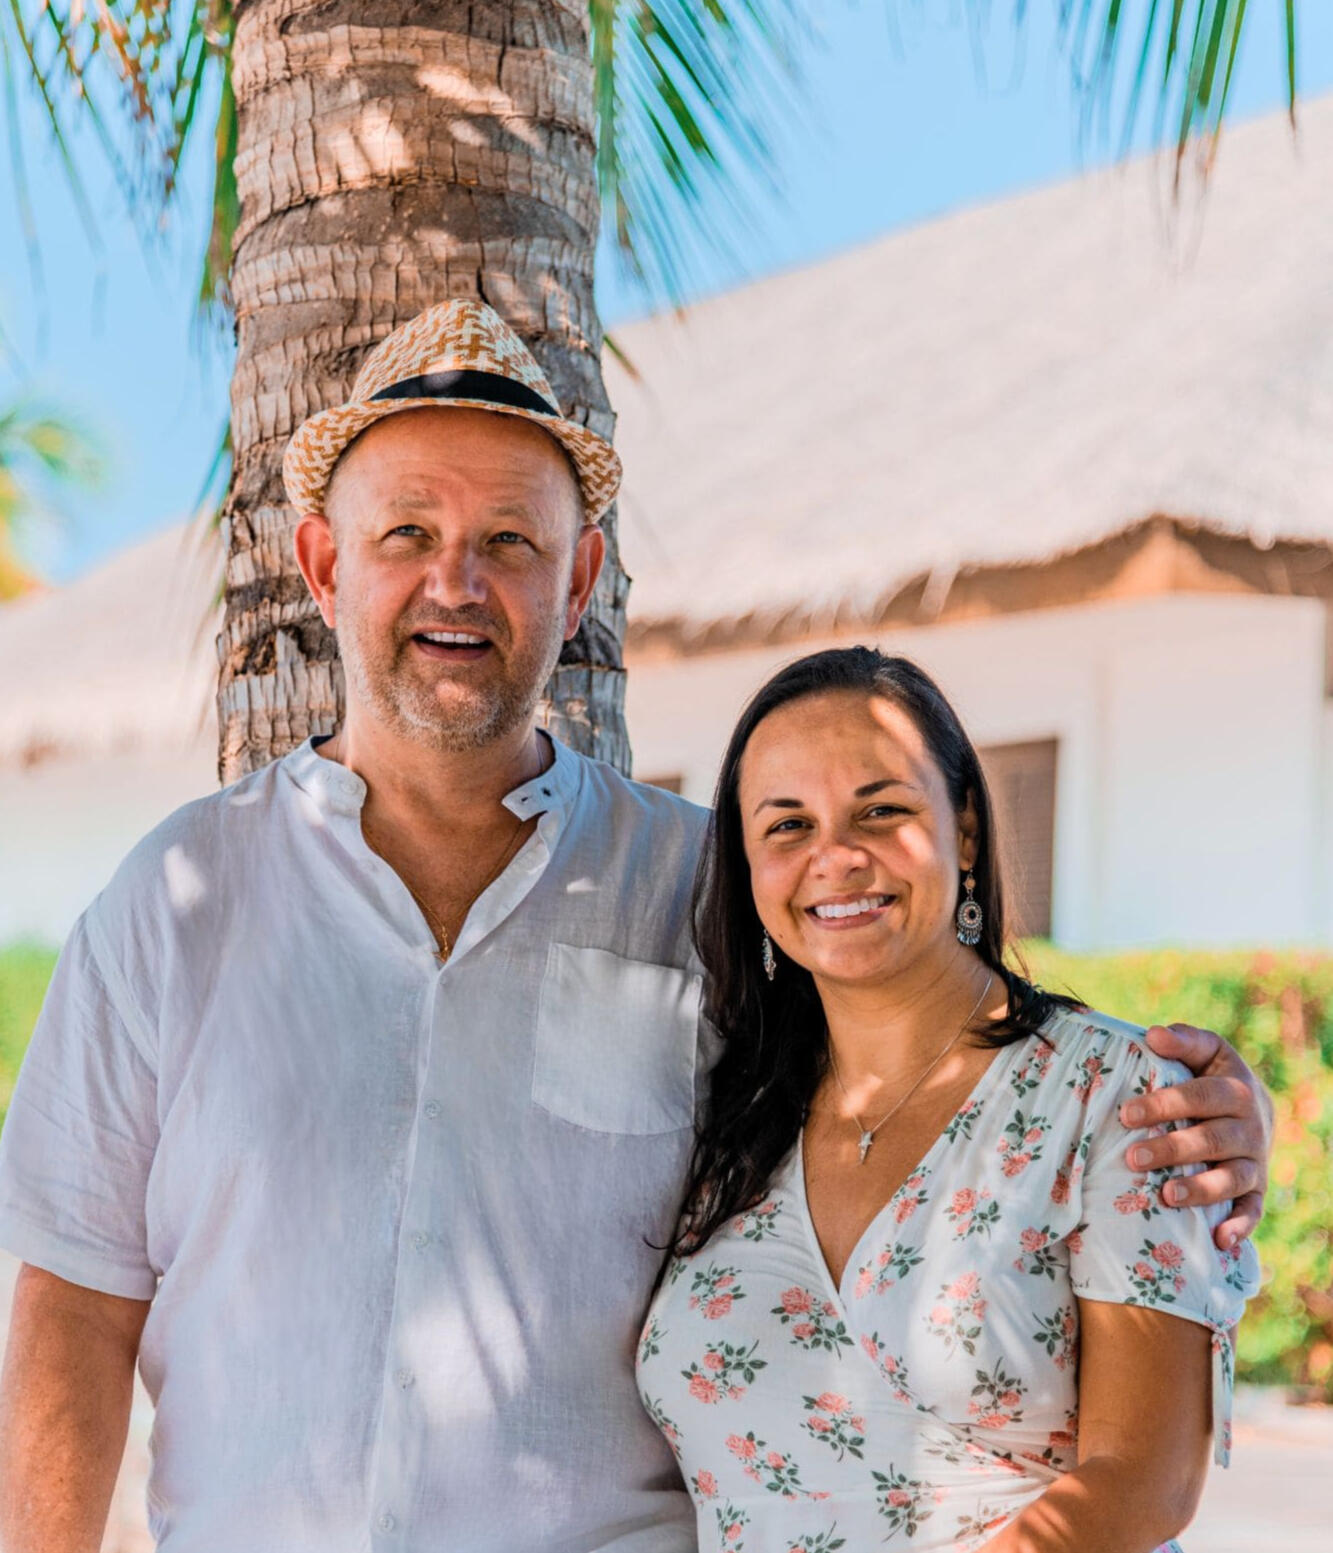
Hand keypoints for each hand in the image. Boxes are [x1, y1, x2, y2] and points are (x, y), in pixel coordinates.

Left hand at [1118, 1023, 1273, 1249]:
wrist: (1254, 1109)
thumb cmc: (1212, 1076)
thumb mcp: (1206, 1052)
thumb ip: (1183, 1041)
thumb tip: (1153, 1035)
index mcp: (1236, 1089)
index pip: (1200, 1096)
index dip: (1165, 1104)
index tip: (1126, 1114)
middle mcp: (1251, 1127)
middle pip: (1212, 1140)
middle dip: (1172, 1149)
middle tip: (1132, 1158)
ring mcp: (1255, 1161)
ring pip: (1233, 1178)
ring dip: (1201, 1189)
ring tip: (1166, 1196)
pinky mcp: (1258, 1190)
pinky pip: (1253, 1211)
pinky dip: (1240, 1226)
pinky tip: (1219, 1241)